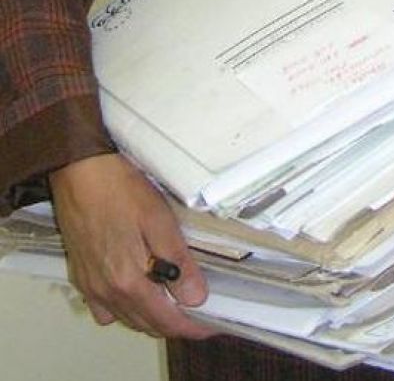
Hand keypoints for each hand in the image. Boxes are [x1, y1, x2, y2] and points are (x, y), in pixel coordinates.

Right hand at [49, 153, 215, 338]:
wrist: (79, 170)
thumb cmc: (121, 190)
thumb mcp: (160, 222)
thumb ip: (178, 263)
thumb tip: (195, 297)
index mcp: (129, 280)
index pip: (166, 321)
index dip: (192, 327)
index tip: (210, 325)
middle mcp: (107, 290)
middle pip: (146, 324)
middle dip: (174, 325)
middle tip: (198, 313)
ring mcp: (91, 284)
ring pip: (127, 318)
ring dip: (151, 318)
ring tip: (173, 304)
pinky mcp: (81, 274)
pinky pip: (105, 308)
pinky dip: (125, 309)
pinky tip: (138, 292)